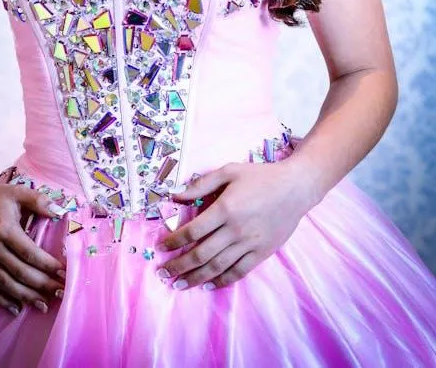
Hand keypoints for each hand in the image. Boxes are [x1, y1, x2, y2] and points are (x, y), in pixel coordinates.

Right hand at [0, 175, 66, 315]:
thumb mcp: (18, 192)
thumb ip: (39, 200)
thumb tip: (60, 212)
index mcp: (5, 230)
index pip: (29, 252)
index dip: (47, 265)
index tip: (63, 272)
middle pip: (20, 272)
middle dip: (42, 284)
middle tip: (60, 292)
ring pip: (6, 284)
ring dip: (26, 297)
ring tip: (44, 305)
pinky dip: (1, 301)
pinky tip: (16, 309)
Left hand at [156, 160, 307, 290]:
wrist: (296, 188)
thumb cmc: (261, 176)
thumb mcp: (229, 171)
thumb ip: (201, 183)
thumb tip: (176, 194)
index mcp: (225, 208)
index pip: (192, 231)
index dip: (174, 241)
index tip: (160, 247)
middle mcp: (235, 230)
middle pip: (201, 254)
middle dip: (179, 265)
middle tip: (163, 273)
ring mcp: (250, 244)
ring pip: (217, 267)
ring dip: (195, 278)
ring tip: (179, 285)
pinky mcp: (262, 253)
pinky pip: (239, 271)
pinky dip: (222, 281)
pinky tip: (208, 284)